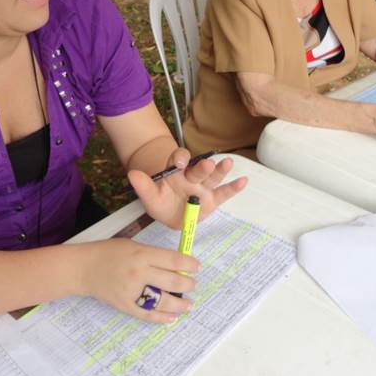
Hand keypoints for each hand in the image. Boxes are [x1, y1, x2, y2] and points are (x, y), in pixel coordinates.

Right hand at [79, 238, 197, 323]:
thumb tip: (174, 264)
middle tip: (193, 285)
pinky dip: (160, 317)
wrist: (84, 268)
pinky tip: (171, 318)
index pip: (172, 260)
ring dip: (179, 304)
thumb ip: (152, 255)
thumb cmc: (108, 252)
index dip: (188, 264)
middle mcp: (139, 273)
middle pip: (171, 280)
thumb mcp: (132, 245)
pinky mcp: (125, 305)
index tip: (197, 267)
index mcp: (141, 254)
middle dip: (187, 284)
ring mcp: (132, 291)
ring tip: (188, 305)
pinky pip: (146, 313)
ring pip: (162, 300)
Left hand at [127, 149, 246, 228]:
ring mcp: (204, 187)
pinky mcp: (213, 200)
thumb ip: (143, 186)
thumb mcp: (149, 197)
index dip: (180, 160)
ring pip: (213, 177)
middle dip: (202, 167)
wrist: (169, 215)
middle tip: (207, 164)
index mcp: (176, 172)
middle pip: (198, 169)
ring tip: (228, 164)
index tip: (180, 163)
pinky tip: (243, 181)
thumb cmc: (161, 202)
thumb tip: (132, 174)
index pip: (179, 160)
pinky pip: (224, 193)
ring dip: (220, 170)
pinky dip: (234, 187)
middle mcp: (192, 176)